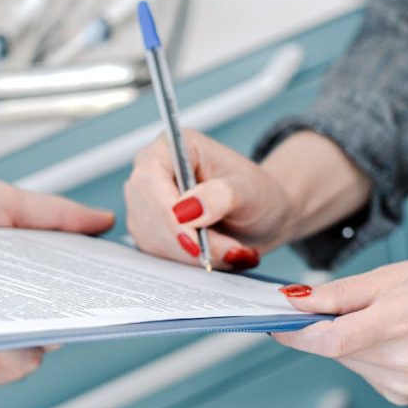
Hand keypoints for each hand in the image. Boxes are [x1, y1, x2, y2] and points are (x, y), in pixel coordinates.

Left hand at [0, 180, 114, 385]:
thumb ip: (52, 211)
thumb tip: (102, 222)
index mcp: (31, 271)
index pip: (82, 279)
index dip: (106, 276)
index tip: (126, 269)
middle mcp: (23, 308)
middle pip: (73, 315)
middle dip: (87, 303)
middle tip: (94, 290)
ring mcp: (3, 337)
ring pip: (49, 343)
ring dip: (50, 325)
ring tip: (42, 305)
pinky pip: (17, 364)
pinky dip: (16, 349)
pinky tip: (4, 327)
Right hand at [124, 129, 294, 269]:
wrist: (261, 216)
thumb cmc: (257, 193)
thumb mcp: (249, 190)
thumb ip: (221, 195)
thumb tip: (187, 210)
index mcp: (172, 146)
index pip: (150, 177)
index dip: (167, 211)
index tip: (193, 241)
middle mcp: (151, 172)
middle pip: (147, 211)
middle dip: (186, 239)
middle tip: (226, 251)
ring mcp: (146, 203)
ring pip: (150, 237)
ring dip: (190, 254)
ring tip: (228, 250)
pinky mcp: (149, 230)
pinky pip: (157, 253)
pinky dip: (187, 261)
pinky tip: (212, 254)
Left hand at [271, 257, 407, 404]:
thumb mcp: (396, 274)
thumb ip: (340, 292)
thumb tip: (294, 300)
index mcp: (399, 325)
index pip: (328, 340)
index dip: (293, 332)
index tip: (271, 319)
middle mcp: (402, 363)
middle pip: (333, 349)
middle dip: (324, 327)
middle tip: (344, 302)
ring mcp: (405, 385)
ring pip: (347, 360)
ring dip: (347, 339)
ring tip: (386, 316)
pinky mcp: (406, 396)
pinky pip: (365, 371)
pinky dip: (366, 353)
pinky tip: (396, 336)